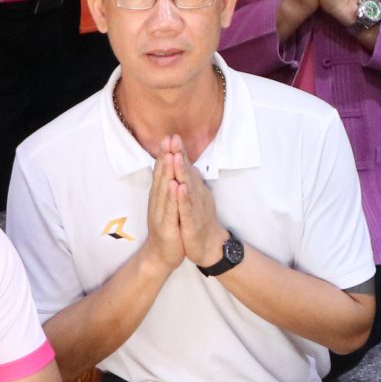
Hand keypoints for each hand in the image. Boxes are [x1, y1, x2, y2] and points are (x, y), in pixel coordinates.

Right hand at [138, 139, 187, 271]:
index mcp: (159, 197)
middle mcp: (157, 202)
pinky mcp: (166, 226)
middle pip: (161, 176)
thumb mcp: (169, 206)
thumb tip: (173, 172)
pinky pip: (170, 209)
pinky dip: (172, 197)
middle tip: (168, 139)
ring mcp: (160, 214)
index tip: (169, 137)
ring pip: (164, 190)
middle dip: (165, 157)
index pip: (162, 172)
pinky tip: (175, 185)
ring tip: (171, 155)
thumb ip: (169, 189)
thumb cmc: (169, 229)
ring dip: (167, 173)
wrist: (163, 255)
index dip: (165, 155)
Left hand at [172, 148, 227, 267]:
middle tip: (175, 139)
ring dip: (181, 172)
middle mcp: (196, 195)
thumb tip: (190, 166)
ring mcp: (195, 207)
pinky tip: (180, 187)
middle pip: (187, 172)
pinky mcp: (192, 222)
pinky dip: (183, 198)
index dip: (179, 152)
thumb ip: (192, 182)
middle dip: (180, 155)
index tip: (172, 136)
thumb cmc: (199, 221)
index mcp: (194, 189)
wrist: (208, 245)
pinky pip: (187, 208)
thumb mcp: (195, 198)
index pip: (185, 168)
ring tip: (175, 157)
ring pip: (187, 187)